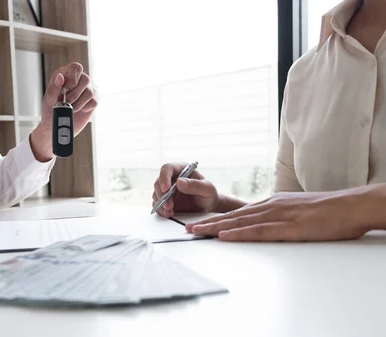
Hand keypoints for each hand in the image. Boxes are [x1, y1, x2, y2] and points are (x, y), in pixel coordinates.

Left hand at [30, 62, 97, 161]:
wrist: (55, 128)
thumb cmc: (49, 112)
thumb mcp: (48, 100)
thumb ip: (54, 88)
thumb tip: (60, 76)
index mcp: (65, 75)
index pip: (76, 67)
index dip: (73, 78)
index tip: (65, 90)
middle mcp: (78, 80)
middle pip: (85, 79)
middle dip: (74, 94)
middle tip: (65, 102)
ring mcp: (87, 90)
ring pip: (90, 92)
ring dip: (78, 103)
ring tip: (70, 108)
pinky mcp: (92, 101)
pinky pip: (94, 102)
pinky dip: (84, 108)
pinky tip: (77, 110)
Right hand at [152, 162, 218, 217]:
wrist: (206, 207)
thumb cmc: (208, 195)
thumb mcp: (207, 189)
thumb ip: (196, 185)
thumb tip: (180, 182)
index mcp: (181, 170)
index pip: (168, 168)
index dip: (164, 177)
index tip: (166, 189)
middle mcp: (172, 178)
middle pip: (158, 183)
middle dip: (162, 195)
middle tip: (169, 206)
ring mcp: (167, 190)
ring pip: (156, 194)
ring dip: (161, 204)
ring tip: (170, 212)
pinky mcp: (164, 200)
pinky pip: (157, 204)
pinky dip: (161, 210)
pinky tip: (169, 213)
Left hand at [185, 191, 369, 241]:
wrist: (350, 205)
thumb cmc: (327, 210)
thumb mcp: (296, 209)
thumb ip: (278, 214)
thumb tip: (263, 222)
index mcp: (272, 203)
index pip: (239, 212)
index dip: (217, 218)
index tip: (200, 223)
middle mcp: (270, 206)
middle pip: (233, 216)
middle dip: (209, 222)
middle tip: (187, 228)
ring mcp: (279, 216)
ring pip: (241, 222)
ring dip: (216, 227)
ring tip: (197, 232)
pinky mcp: (290, 228)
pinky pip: (260, 231)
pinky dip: (240, 233)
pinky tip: (225, 235)